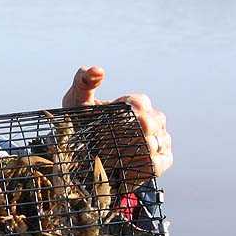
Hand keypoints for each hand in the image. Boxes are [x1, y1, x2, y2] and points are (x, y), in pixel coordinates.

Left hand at [62, 66, 172, 182]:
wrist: (79, 157)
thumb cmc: (79, 124)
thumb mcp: (76, 101)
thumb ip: (83, 81)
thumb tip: (98, 70)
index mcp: (135, 103)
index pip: (140, 102)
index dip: (129, 108)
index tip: (111, 117)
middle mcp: (152, 120)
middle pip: (154, 122)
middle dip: (133, 130)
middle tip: (111, 138)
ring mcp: (158, 141)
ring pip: (158, 142)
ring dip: (136, 149)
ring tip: (113, 153)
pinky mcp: (158, 163)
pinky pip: (159, 163)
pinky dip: (143, 164)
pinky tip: (124, 165)